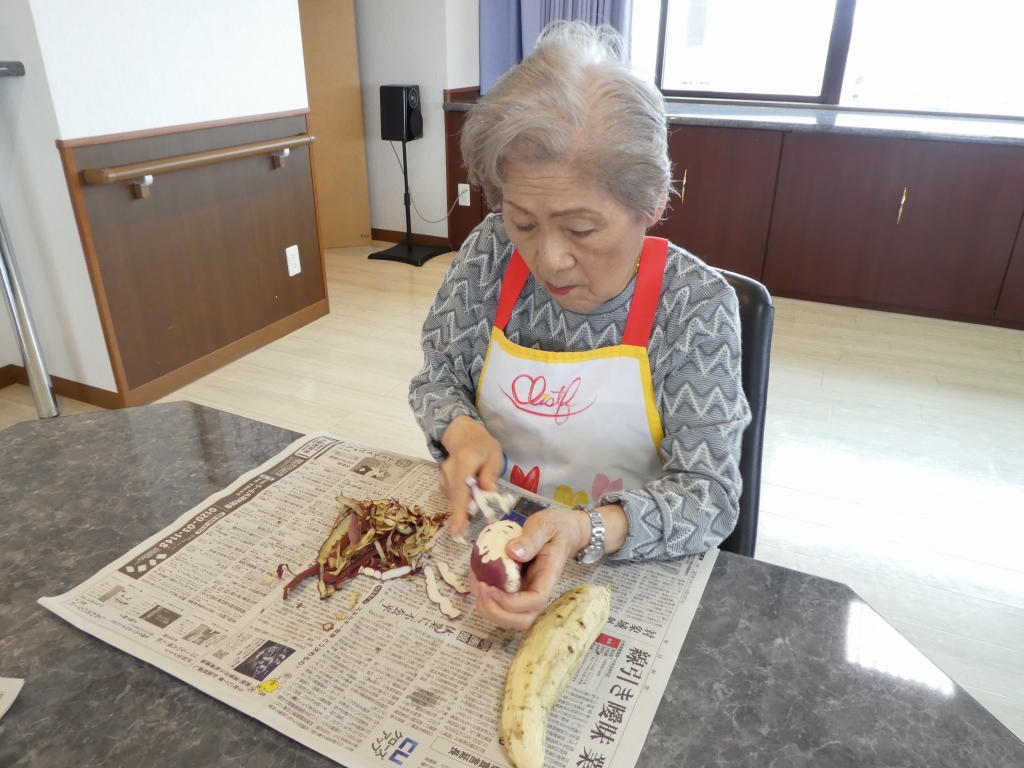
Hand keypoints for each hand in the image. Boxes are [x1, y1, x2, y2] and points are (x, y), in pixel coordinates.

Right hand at [439, 415, 504, 539]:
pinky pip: (453, 497)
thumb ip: (491, 473)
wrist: (463, 436)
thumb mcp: (494, 455)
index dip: (459, 512)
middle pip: (457, 498)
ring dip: (467, 506)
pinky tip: (470, 496)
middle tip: (471, 527)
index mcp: (464, 461)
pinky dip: (462, 501)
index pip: (460, 489)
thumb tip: (490, 493)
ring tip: (478, 501)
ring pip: (456, 500)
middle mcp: (449, 470)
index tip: (456, 531)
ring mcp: (443, 477)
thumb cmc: (482, 446)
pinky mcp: (442, 483)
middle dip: (465, 514)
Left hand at [469, 507, 592, 629]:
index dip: (512, 602)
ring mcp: (526, 593)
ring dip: (487, 608)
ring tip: (475, 583)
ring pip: (508, 618)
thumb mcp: (544, 525)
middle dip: (496, 611)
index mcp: (549, 577)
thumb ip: (531, 538)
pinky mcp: (515, 590)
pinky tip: (476, 578)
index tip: (491, 588)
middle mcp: (538, 591)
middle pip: (521, 620)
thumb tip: (512, 552)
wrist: (561, 530)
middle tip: (480, 587)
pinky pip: (500, 605)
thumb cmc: (555, 528)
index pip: (535, 601)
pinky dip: (484, 598)